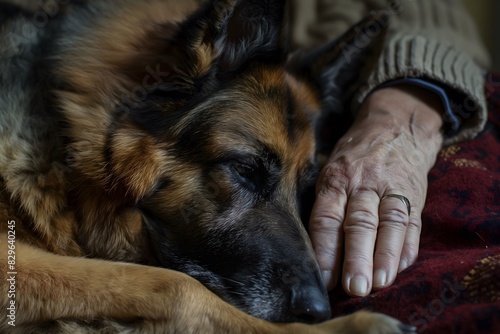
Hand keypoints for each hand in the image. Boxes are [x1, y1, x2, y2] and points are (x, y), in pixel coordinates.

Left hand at [309, 85, 443, 295]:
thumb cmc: (354, 158)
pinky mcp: (415, 194)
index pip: (327, 217)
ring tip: (380, 282)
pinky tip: (402, 267)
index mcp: (337, 179)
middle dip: (356, 257)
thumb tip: (318, 251)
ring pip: (390, 223)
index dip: (325, 249)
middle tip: (354, 287)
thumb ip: (327, 205)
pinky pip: (413, 222)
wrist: (395, 126)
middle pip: (360, 223)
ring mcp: (392, 188)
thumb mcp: (332, 171)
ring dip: (385, 256)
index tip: (324, 279)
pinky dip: (408, 247)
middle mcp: (364, 183)